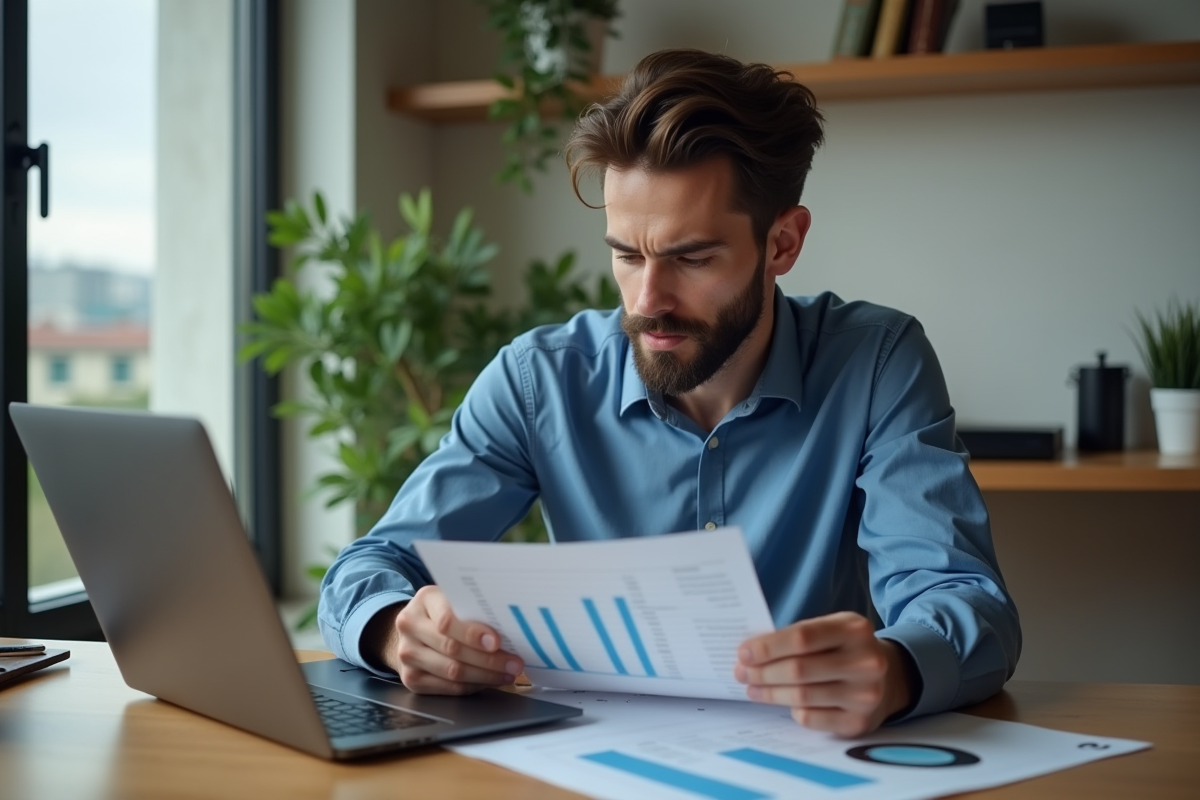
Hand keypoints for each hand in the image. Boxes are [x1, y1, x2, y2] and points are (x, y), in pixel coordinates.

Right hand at [372, 585, 524, 694]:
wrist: (415, 629)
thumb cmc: (446, 611)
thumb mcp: (456, 600)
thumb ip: (475, 609)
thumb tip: (510, 627)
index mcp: (425, 600)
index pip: (448, 620)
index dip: (473, 634)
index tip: (497, 642)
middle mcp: (410, 625)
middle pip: (452, 648)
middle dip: (489, 659)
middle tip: (515, 663)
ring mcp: (407, 654)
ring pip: (451, 671)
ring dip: (485, 675)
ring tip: (507, 673)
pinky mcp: (410, 678)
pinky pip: (448, 688)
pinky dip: (473, 686)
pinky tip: (490, 681)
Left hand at [733, 611, 914, 736]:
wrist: (889, 677)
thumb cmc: (846, 649)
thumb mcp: (832, 629)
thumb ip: (798, 636)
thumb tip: (751, 653)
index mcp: (855, 629)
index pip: (802, 637)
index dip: (767, 647)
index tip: (743, 653)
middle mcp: (865, 661)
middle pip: (799, 669)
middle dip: (762, 672)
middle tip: (741, 672)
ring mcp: (865, 694)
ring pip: (802, 696)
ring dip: (769, 693)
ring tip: (752, 688)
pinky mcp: (859, 722)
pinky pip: (811, 718)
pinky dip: (791, 709)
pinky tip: (782, 702)